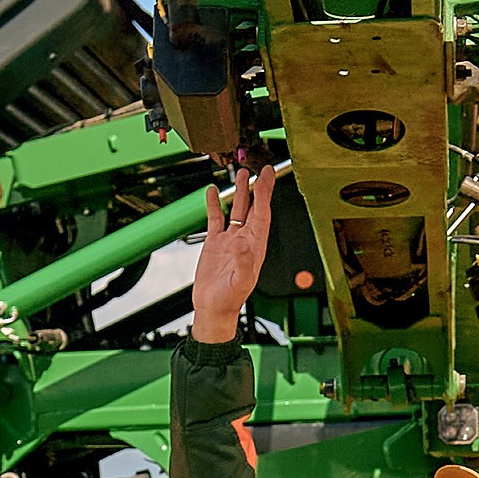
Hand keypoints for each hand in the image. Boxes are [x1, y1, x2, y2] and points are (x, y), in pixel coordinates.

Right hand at [191, 160, 281, 342]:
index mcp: (255, 246)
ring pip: (236, 210)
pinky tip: (212, 192)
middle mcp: (245, 240)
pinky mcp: (215, 243)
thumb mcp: (240, 282)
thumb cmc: (228, 300)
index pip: (262, 214)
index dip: (265, 194)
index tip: (267, 177)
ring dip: (239, 192)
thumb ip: (243, 262)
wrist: (212, 309)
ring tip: (240, 174)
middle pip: (253, 207)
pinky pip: (215, 219)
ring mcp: (230, 240)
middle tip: (260, 168)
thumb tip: (243, 243)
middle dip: (257, 187)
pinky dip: (214, 204)